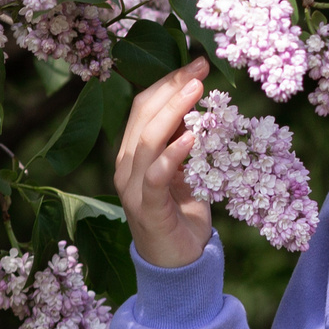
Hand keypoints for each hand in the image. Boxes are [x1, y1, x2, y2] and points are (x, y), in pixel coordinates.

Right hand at [115, 59, 213, 268]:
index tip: (197, 62)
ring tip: (197, 90)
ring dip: (174, 111)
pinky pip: (156, 176)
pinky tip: (191, 137)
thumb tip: (198, 102)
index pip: (144, 107)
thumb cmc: (182, 214)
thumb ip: (184, 141)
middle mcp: (126, 167)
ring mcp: (134, 189)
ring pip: (147, 140)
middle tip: (201, 66)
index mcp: (133, 154)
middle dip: (172, 87)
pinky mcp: (148, 210)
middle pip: (142, 116)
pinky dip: (173, 154)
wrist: (178, 266)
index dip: (168, 81)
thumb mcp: (186, 170)